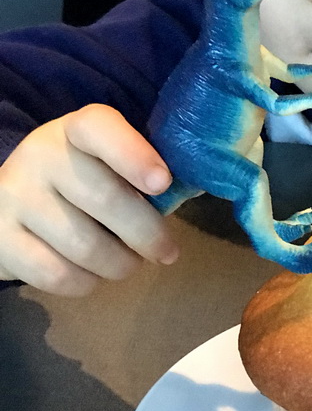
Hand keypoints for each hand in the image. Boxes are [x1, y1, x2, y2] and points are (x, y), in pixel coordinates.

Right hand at [0, 104, 178, 294]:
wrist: (10, 202)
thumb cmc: (80, 180)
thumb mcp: (105, 162)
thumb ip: (142, 172)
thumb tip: (192, 191)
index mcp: (75, 129)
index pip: (99, 128)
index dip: (133, 154)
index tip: (163, 182)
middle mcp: (40, 156)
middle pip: (104, 199)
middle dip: (147, 234)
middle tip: (167, 251)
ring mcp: (15, 197)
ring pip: (84, 245)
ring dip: (120, 264)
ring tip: (130, 263)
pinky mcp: (0, 240)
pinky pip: (56, 275)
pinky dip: (87, 283)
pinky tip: (94, 274)